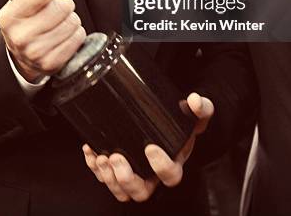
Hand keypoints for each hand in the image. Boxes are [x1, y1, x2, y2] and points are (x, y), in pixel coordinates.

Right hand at [0, 0, 85, 81]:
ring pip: (72, 22)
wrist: (22, 53)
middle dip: (63, 4)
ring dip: (70, 19)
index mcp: (9, 16)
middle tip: (54, 10)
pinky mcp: (51, 63)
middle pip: (61, 7)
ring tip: (58, 23)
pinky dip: (75, 33)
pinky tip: (62, 35)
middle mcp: (19, 36)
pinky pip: (78, 38)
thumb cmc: (28, 17)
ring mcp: (35, 52)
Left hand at [82, 92, 213, 201]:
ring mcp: (136, 173)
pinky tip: (90, 150)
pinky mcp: (119, 167)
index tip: (150, 147)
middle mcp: (153, 175)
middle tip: (117, 157)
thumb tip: (194, 100)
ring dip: (108, 178)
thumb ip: (200, 107)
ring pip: (121, 190)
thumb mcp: (195, 115)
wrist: (171, 124)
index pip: (170, 176)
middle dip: (126, 178)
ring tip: (101, 157)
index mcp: (174, 163)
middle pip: (141, 191)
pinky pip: (104, 176)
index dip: (160, 166)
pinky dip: (94, 166)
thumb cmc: (182, 124)